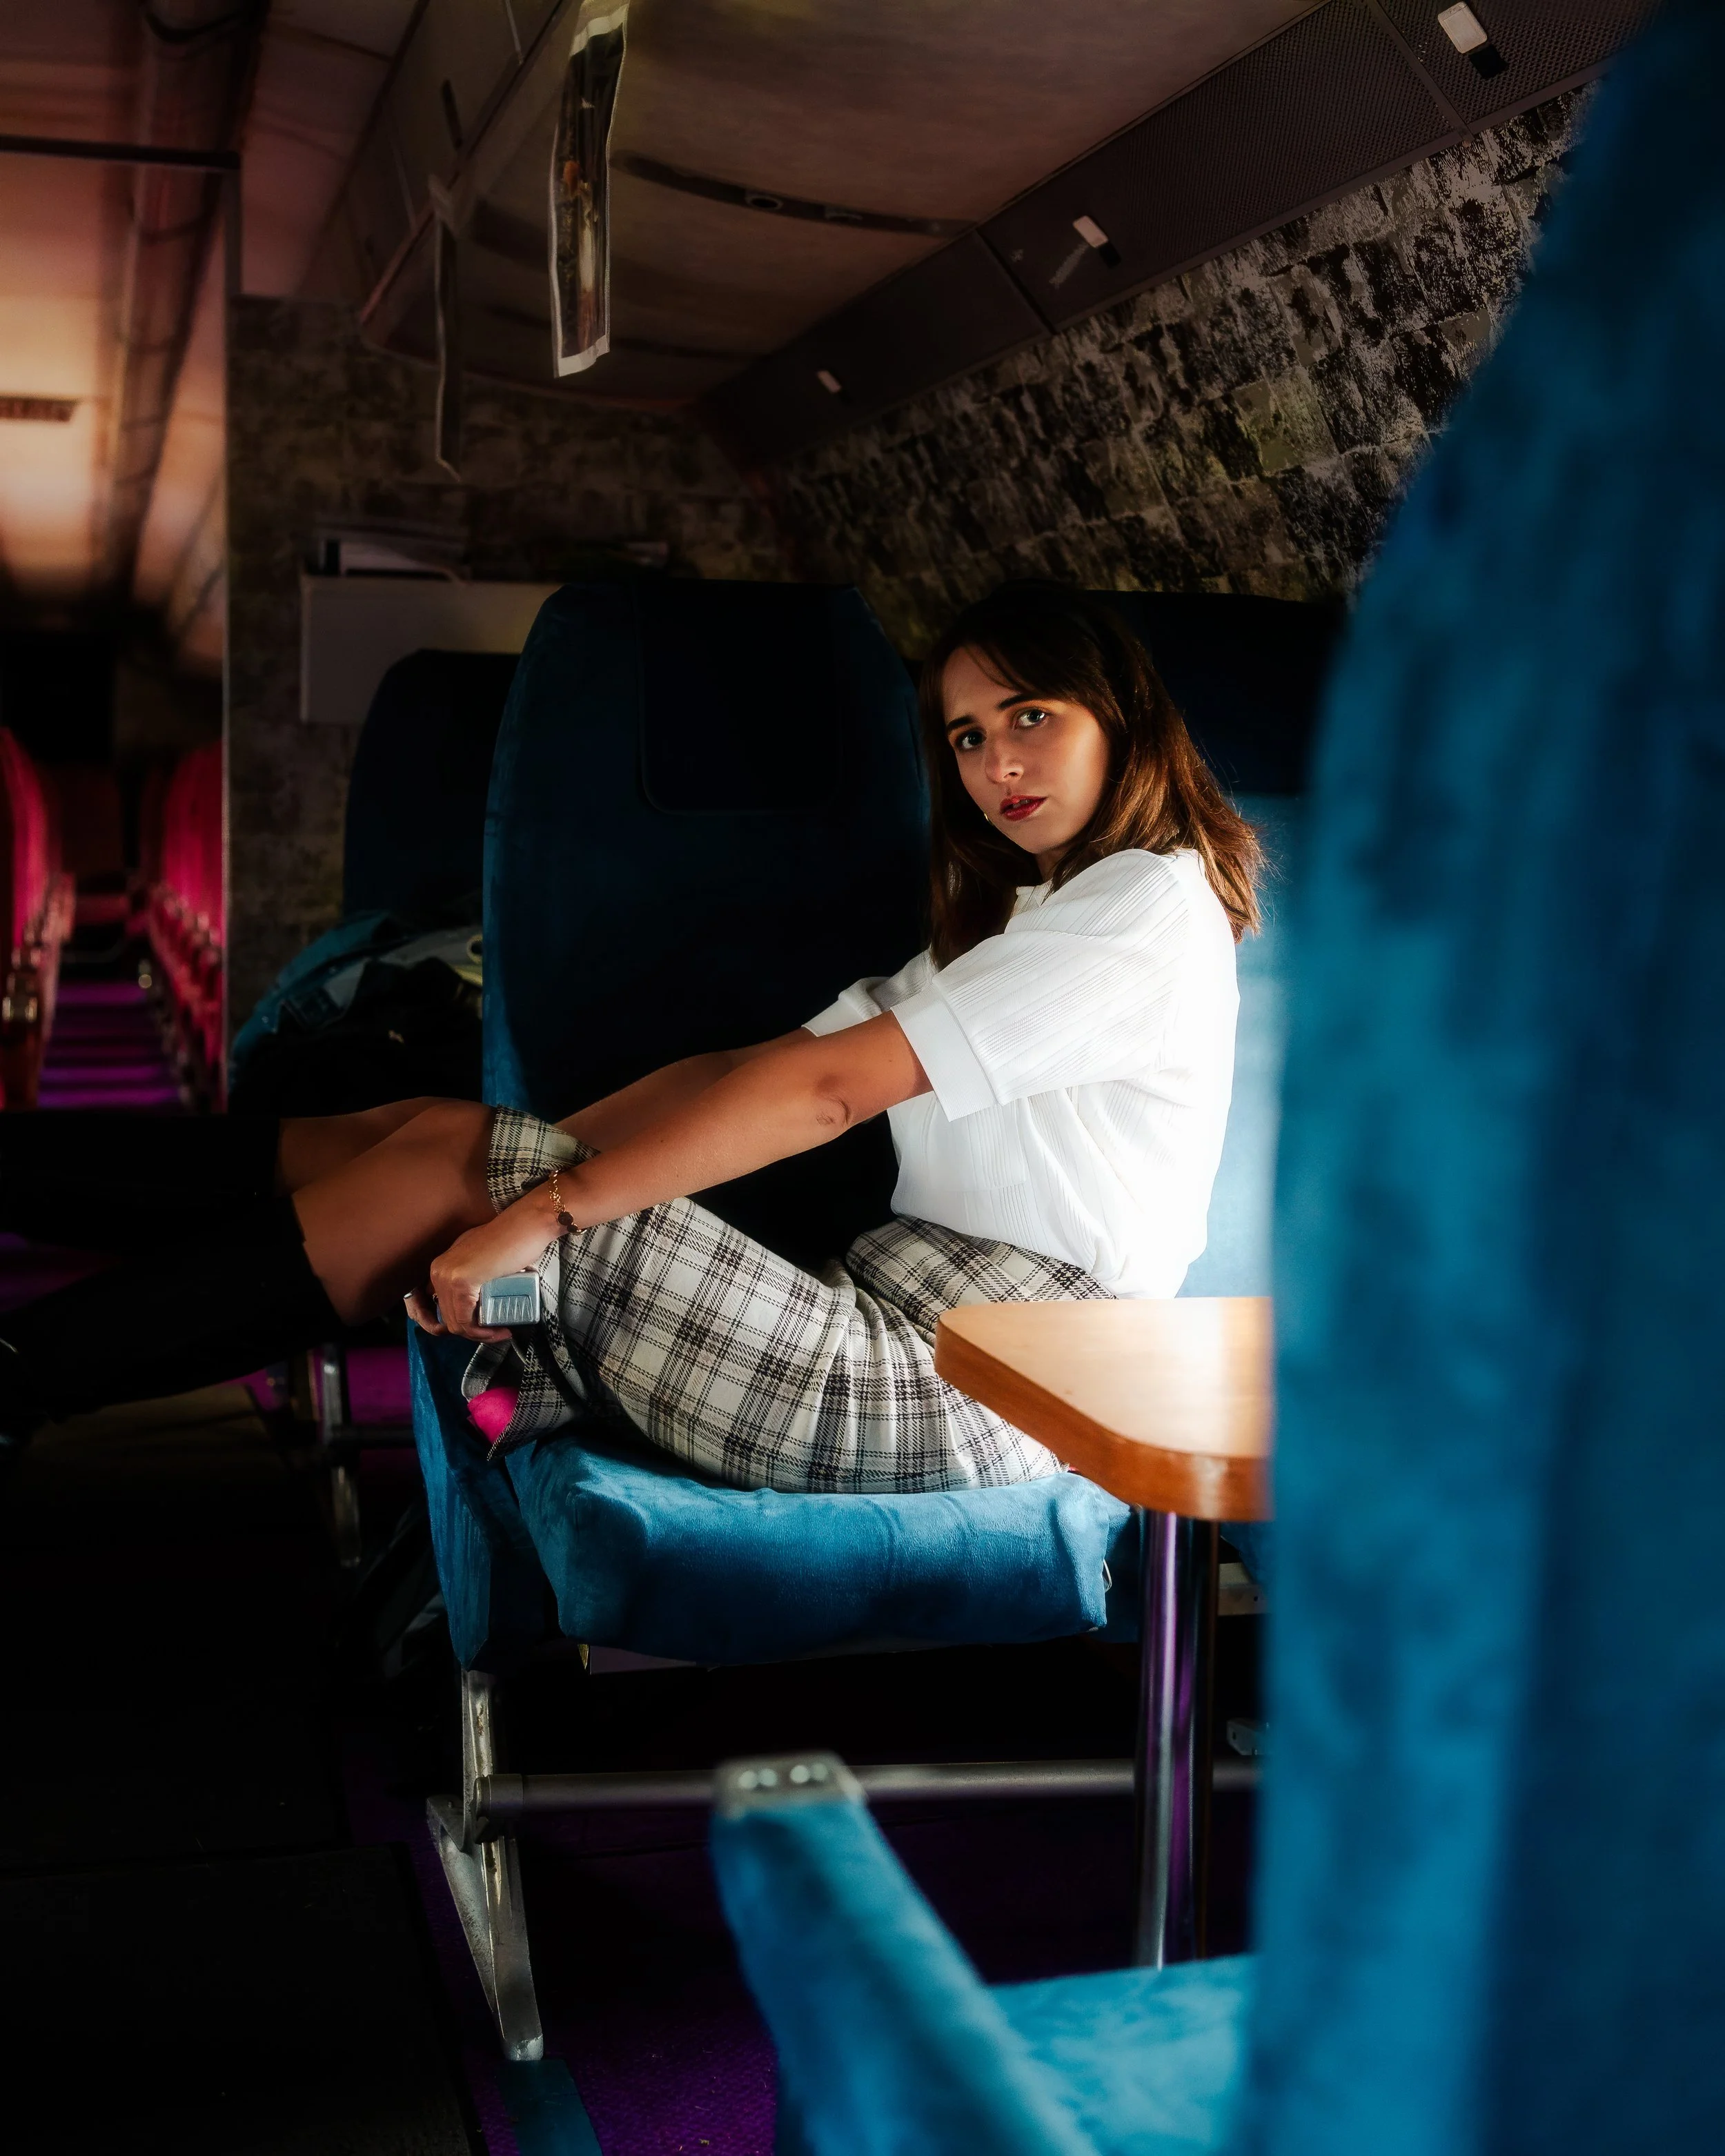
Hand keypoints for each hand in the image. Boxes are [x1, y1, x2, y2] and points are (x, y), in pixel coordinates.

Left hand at [407, 1190, 558, 1341]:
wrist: (527, 1225)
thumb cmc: (513, 1241)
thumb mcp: (483, 1260)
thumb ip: (473, 1276)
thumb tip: (475, 1302)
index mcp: (441, 1266)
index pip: (443, 1306)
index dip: (463, 1324)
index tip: (486, 1328)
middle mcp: (438, 1270)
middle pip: (448, 1317)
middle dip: (473, 1332)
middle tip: (498, 1332)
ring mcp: (447, 1275)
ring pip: (456, 1323)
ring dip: (479, 1335)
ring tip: (501, 1333)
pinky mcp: (460, 1282)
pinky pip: (464, 1321)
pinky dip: (481, 1332)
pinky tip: (499, 1331)